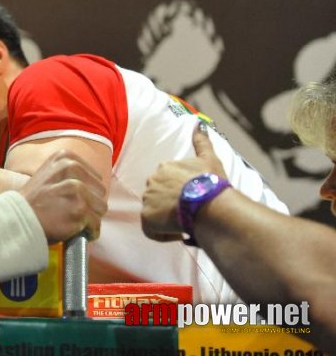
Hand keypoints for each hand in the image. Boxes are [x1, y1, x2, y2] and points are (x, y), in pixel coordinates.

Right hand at [17, 149, 107, 243]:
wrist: (17, 219)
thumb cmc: (33, 202)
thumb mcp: (49, 174)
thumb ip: (71, 174)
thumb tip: (98, 187)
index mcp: (65, 157)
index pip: (96, 178)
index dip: (86, 192)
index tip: (70, 200)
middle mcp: (71, 169)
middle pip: (101, 192)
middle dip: (90, 204)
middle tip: (70, 211)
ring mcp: (76, 189)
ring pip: (101, 208)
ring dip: (89, 218)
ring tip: (70, 220)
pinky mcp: (79, 209)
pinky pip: (96, 225)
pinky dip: (88, 233)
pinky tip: (73, 231)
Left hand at [141, 123, 228, 241]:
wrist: (211, 206)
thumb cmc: (212, 184)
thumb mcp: (210, 159)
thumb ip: (202, 142)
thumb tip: (200, 123)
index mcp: (164, 167)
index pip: (169, 182)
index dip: (182, 192)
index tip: (194, 199)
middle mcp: (151, 181)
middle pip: (160, 196)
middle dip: (173, 205)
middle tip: (191, 212)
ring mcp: (147, 199)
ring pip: (155, 213)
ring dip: (169, 219)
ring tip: (187, 222)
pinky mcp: (146, 218)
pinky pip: (152, 230)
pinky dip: (164, 234)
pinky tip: (180, 233)